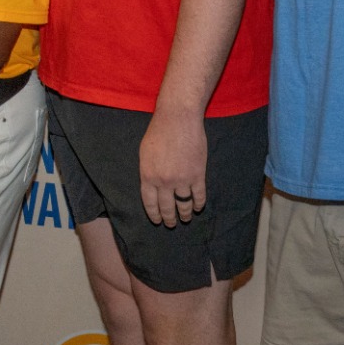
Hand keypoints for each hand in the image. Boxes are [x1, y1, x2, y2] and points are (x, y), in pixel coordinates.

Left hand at [138, 110, 205, 227]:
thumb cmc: (158, 132)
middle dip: (169, 218)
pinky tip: (198, 207)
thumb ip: (148, 171)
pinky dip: (199, 203)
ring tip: (186, 218)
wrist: (177, 120)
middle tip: (171, 224)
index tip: (157, 220)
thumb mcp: (145, 153)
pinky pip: (199, 195)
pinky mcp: (198, 175)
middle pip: (167, 207)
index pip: (150, 203)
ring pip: (184, 204)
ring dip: (185, 214)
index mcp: (147, 176)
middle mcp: (164, 182)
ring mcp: (182, 180)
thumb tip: (152, 185)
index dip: (154, 214)